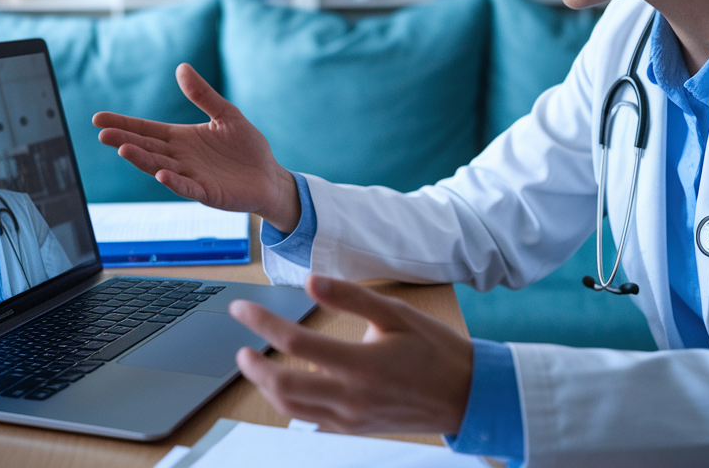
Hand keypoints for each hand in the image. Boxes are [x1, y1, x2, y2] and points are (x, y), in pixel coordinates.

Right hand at [92, 63, 301, 231]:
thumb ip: (203, 95)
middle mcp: (180, 158)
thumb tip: (181, 67)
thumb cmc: (246, 147)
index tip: (98, 119)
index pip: (146, 130)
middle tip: (102, 133)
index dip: (124, 124)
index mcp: (181, 139)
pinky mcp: (207, 193)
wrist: (269, 177)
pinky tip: (161, 175)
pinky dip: (174, 182)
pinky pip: (187, 187)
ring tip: (124, 150)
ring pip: (161, 167)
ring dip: (142, 160)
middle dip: (124, 141)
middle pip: (147, 148)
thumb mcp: (226, 114)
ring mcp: (191, 177)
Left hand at [229, 274, 473, 435]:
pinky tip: (286, 385)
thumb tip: (310, 281)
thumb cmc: (435, 349)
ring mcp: (351, 418)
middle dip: (253, 366)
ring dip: (265, 387)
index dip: (261, 321)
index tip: (242, 307)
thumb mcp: (397, 313)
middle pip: (283, 386)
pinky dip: (290, 402)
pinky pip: (310, 419)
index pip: (295, 341)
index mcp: (361, 364)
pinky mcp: (354, 428)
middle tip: (241, 346)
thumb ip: (351, 297)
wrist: (466, 395)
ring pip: (291, 408)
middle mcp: (351, 397)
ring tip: (255, 365)